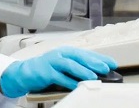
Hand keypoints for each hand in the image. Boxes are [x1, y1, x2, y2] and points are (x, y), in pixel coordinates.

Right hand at [0, 46, 117, 97]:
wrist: (25, 72)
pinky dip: (68, 81)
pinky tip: (76, 85)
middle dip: (93, 62)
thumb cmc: (47, 69)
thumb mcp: (63, 66)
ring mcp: (52, 62)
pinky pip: (59, 77)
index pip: (86, 53)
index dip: (100, 58)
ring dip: (82, 70)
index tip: (112, 63)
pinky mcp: (45, 72)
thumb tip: (97, 73)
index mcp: (66, 52)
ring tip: (93, 76)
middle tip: (106, 68)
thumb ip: (77, 67)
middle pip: (79, 56)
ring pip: (69, 65)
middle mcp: (59, 55)